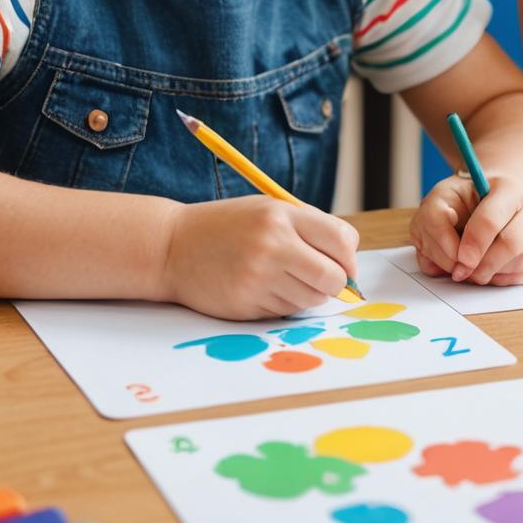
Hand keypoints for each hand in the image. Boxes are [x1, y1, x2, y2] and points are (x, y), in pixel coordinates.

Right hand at [162, 196, 358, 320]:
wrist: (173, 247)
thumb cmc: (227, 227)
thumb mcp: (268, 210)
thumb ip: (309, 229)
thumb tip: (349, 264)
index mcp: (282, 216)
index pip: (342, 241)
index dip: (349, 258)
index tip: (344, 265)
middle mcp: (273, 245)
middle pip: (333, 278)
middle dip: (335, 283)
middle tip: (321, 279)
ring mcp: (259, 276)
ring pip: (311, 299)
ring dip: (307, 294)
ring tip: (283, 278)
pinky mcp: (246, 303)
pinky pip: (285, 312)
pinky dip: (283, 305)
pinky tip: (262, 288)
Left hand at [410, 173, 522, 284]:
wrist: (494, 200)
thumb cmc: (465, 202)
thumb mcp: (442, 198)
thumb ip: (434, 220)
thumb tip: (451, 254)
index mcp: (506, 188)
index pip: (491, 220)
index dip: (473, 245)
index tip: (459, 261)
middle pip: (512, 245)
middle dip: (483, 266)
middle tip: (464, 272)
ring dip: (494, 274)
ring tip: (476, 269)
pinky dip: (509, 280)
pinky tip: (494, 271)